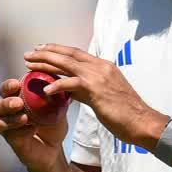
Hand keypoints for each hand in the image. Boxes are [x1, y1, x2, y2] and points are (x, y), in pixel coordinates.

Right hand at [0, 78, 67, 171]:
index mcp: (16, 99)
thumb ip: (54, 94)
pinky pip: (9, 135)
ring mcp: (7, 128)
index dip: (8, 86)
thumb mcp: (57, 107)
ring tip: (23, 118)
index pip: (6, 90)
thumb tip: (58, 80)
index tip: (17, 84)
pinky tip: (31, 129)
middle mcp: (7, 113)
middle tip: (18, 103)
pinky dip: (19, 131)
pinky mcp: (12, 141)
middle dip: (5, 103)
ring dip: (8, 119)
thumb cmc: (52, 124)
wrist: (55, 147)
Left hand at [24, 44, 167, 147]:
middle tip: (29, 53)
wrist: (143, 122)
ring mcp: (98, 76)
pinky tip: (44, 90)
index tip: (43, 49)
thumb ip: (87, 89)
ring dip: (45, 62)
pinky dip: (56, 84)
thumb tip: (71, 90)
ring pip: (66, 64)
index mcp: (105, 66)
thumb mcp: (105, 96)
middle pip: (68, 54)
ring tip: (29, 63)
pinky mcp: (95, 89)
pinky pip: (70, 84)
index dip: (58, 50)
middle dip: (46, 52)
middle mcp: (101, 67)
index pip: (77, 53)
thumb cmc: (127, 113)